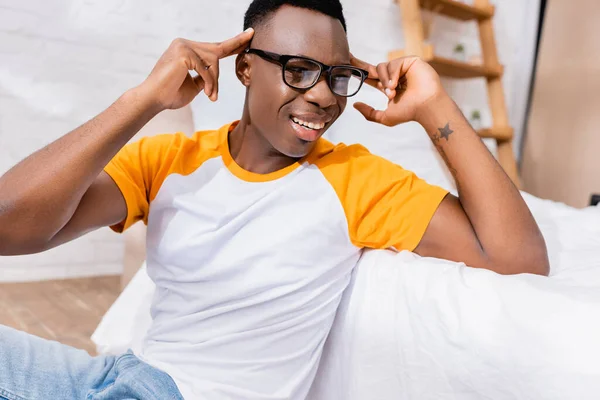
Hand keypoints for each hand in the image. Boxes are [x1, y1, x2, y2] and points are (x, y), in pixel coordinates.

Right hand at [139, 29, 253, 110]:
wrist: (153, 100)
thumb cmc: (170, 94)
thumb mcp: (193, 86)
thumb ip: (204, 78)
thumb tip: (214, 76)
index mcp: (186, 50)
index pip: (213, 47)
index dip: (231, 44)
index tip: (247, 37)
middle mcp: (184, 44)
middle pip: (216, 50)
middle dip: (235, 45)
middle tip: (251, 34)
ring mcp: (183, 46)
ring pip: (213, 61)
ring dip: (215, 82)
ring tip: (211, 96)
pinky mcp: (183, 53)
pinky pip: (206, 69)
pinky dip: (210, 83)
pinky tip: (206, 94)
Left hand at [350, 55, 446, 126]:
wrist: (426, 107)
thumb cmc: (409, 113)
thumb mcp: (385, 117)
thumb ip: (369, 113)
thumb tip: (355, 105)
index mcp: (388, 86)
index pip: (371, 76)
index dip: (359, 69)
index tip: (347, 61)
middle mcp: (394, 75)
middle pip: (374, 68)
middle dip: (365, 70)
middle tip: (361, 72)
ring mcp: (402, 67)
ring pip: (382, 67)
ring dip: (384, 80)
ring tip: (392, 92)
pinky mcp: (410, 61)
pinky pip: (393, 64)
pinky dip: (392, 75)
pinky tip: (396, 85)